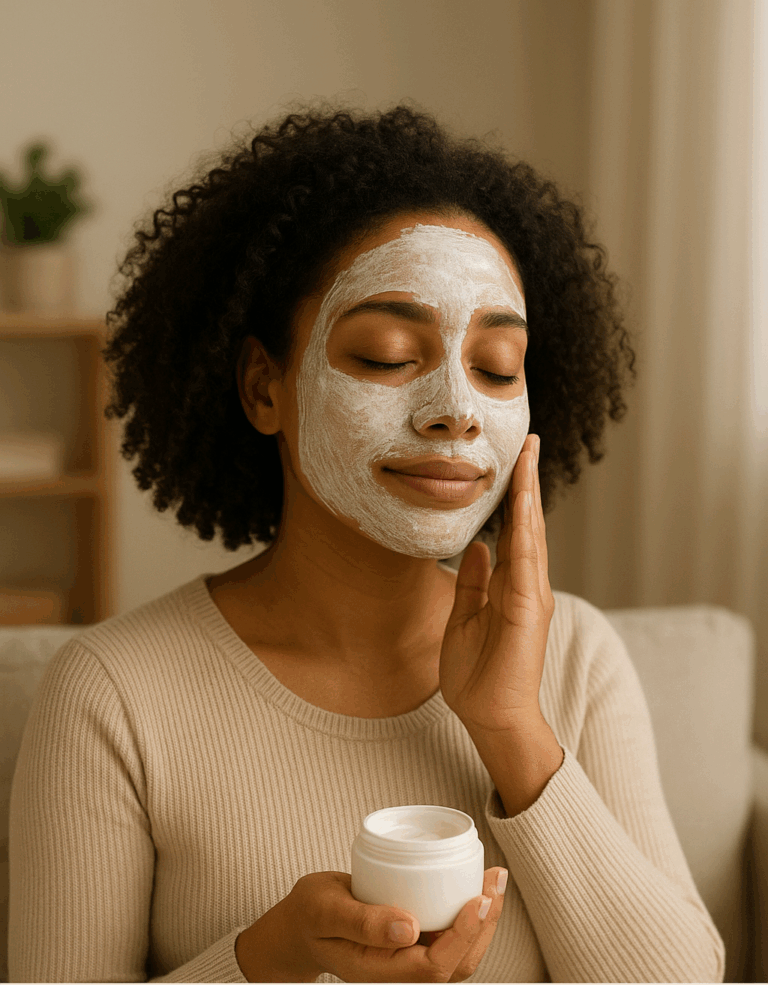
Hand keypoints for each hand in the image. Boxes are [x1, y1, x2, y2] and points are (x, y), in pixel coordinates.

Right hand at [236, 866, 507, 981]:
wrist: (300, 924)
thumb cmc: (310, 914)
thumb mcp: (326, 911)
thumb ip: (362, 922)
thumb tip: (408, 928)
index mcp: (379, 971)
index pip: (434, 967)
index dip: (462, 937)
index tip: (478, 899)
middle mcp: (399, 972)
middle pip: (456, 964)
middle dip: (484, 925)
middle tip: (496, 880)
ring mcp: (406, 961)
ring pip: (458, 953)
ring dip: (482, 919)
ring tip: (494, 879)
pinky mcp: (411, 945)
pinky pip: (447, 938)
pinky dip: (467, 914)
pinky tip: (476, 886)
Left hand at [439, 433, 554, 732]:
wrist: (490, 717)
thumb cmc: (478, 674)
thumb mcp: (464, 617)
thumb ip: (473, 582)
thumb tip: (477, 548)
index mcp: (510, 586)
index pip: (512, 531)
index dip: (512, 496)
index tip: (512, 462)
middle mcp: (525, 585)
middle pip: (526, 524)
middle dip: (526, 482)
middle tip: (527, 443)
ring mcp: (531, 596)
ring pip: (530, 534)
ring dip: (529, 494)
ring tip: (527, 456)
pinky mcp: (527, 610)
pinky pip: (526, 562)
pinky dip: (525, 529)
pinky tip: (523, 501)